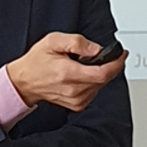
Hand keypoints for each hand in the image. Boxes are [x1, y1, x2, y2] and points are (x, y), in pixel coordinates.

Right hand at [7, 32, 127, 111]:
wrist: (24, 82)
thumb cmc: (37, 62)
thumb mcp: (53, 41)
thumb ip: (76, 42)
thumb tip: (96, 49)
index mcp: (68, 74)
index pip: (102, 73)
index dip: (116, 63)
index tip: (121, 55)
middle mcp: (74, 90)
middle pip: (104, 79)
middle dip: (109, 65)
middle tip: (106, 55)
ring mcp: (76, 100)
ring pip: (100, 86)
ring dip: (101, 74)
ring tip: (87, 64)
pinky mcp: (77, 105)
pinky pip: (94, 92)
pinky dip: (94, 82)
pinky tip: (83, 75)